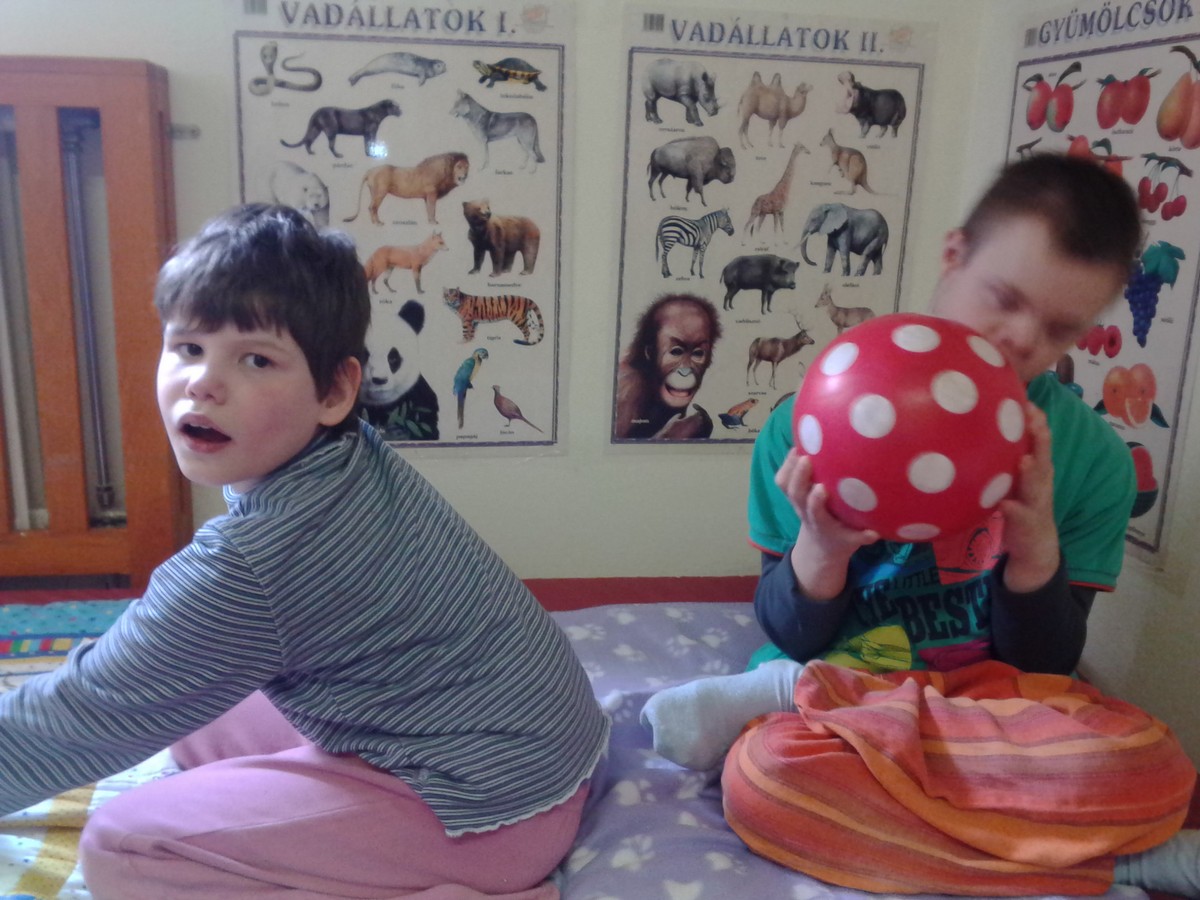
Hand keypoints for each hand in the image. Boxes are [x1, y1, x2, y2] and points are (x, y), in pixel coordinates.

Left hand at [776, 450, 877, 598]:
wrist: (819, 543)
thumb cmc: (840, 538)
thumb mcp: (852, 541)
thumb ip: (862, 537)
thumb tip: (875, 533)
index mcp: (819, 522)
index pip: (813, 511)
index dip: (815, 500)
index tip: (822, 488)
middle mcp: (804, 510)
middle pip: (795, 494)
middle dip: (798, 476)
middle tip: (807, 458)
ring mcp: (796, 500)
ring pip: (785, 484)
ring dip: (789, 466)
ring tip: (801, 447)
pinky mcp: (792, 492)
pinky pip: (782, 478)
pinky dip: (787, 462)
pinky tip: (799, 446)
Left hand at [998, 403, 1060, 591]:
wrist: (1035, 546)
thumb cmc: (1020, 503)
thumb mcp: (1013, 478)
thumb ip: (1005, 456)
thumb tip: (980, 426)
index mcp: (1037, 469)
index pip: (1038, 440)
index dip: (1036, 420)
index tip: (1027, 398)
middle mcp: (1040, 482)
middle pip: (1044, 456)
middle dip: (1041, 438)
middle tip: (1034, 418)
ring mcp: (1037, 502)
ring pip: (1037, 485)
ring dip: (1032, 472)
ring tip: (1025, 460)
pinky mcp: (1028, 523)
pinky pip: (1020, 515)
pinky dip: (1014, 509)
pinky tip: (1004, 504)